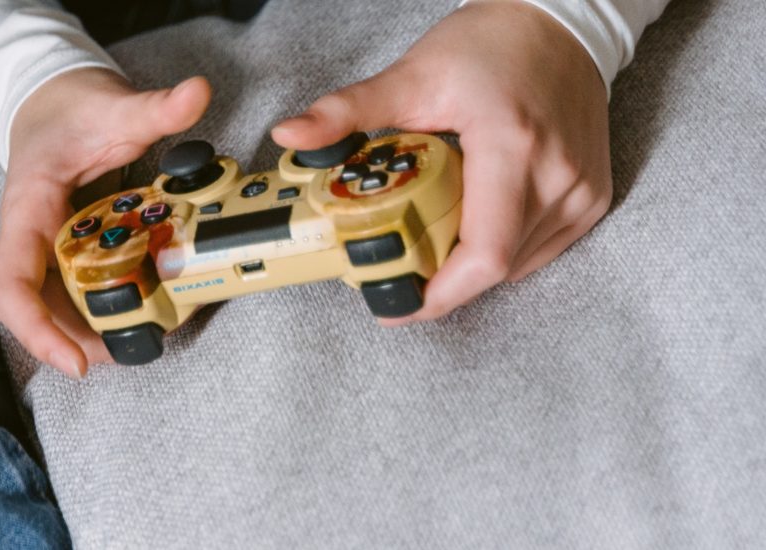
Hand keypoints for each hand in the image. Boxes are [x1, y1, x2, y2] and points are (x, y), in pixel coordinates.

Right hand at [0, 69, 210, 376]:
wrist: (50, 102)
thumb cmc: (68, 110)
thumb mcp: (111, 108)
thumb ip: (154, 107)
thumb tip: (198, 93)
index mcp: (26, 212)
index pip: (12, 287)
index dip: (38, 331)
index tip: (77, 362)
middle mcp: (30, 240)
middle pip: (39, 311)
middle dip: (78, 343)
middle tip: (131, 353)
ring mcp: (47, 249)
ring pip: (58, 307)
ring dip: (93, 332)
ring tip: (141, 341)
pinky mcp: (67, 251)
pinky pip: (79, 291)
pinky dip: (108, 306)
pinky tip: (144, 311)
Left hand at [271, 0, 611, 325]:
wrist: (559, 24)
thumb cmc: (490, 45)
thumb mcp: (412, 75)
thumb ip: (347, 110)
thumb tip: (290, 135)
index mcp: (513, 145)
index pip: (484, 251)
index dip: (441, 292)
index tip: (398, 303)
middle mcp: (558, 175)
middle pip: (495, 265)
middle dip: (442, 276)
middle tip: (397, 263)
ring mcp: (582, 190)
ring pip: (518, 265)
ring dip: (471, 263)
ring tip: (432, 232)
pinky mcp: (592, 197)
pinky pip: (541, 249)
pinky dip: (502, 248)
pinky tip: (472, 220)